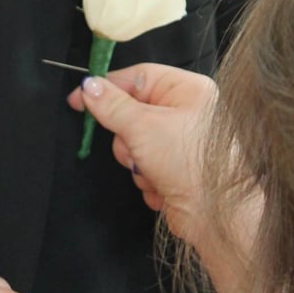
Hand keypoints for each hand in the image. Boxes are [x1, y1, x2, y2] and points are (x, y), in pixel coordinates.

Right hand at [68, 62, 216, 253]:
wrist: (215, 215)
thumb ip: (111, 105)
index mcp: (187, 90)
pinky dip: (147, 179)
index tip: (78, 99)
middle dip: (128, 137)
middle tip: (136, 148)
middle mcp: (187, 112)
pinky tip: (163, 187)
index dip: (107, 87)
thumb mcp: (142, 126)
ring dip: (137, 163)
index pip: (138, 77)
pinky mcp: (175, 170)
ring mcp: (181, 143)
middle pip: (132, 113)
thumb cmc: (187, 161)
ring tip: (154, 171)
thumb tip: (88, 86)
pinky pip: (144, 167)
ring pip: (134, 145)